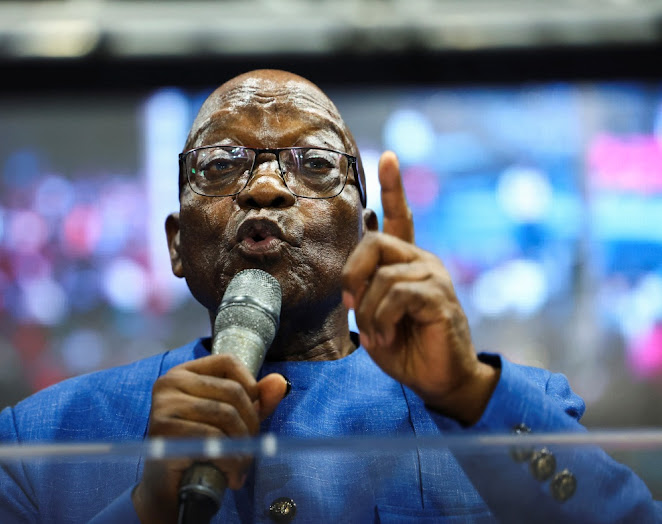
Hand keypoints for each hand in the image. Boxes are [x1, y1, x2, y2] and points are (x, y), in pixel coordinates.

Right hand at [133, 354, 287, 523]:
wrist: (170, 491)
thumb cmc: (200, 451)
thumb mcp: (233, 420)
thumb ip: (257, 400)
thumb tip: (280, 382)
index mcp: (184, 373)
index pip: (227, 362)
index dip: (250, 384)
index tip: (254, 412)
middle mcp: (170, 382)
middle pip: (232, 390)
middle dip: (250, 424)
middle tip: (250, 450)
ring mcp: (163, 403)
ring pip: (226, 414)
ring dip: (242, 446)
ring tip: (241, 465)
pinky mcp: (162, 428)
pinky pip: (212, 437)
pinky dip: (230, 458)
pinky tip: (230, 474)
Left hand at [342, 151, 497, 424]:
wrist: (437, 380)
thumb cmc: (405, 348)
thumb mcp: (373, 318)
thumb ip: (363, 293)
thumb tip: (350, 283)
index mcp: (406, 263)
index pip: (400, 217)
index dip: (392, 187)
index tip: (388, 156)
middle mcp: (422, 261)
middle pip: (374, 241)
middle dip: (352, 274)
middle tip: (352, 306)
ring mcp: (434, 276)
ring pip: (383, 275)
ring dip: (368, 311)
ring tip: (377, 334)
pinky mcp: (439, 297)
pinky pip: (397, 294)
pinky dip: (383, 319)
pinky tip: (388, 335)